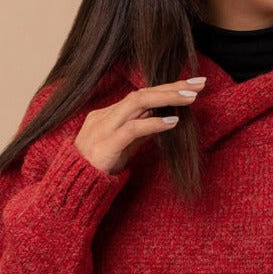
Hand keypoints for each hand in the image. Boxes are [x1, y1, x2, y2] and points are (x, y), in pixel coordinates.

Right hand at [73, 75, 205, 174]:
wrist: (73, 189)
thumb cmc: (100, 169)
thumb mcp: (125, 147)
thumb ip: (141, 131)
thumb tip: (166, 117)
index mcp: (107, 114)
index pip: (141, 95)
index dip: (167, 88)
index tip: (192, 84)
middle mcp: (104, 117)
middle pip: (141, 93)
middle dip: (171, 87)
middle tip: (198, 84)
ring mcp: (103, 129)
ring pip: (136, 103)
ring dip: (166, 98)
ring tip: (191, 98)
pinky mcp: (105, 146)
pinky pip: (132, 129)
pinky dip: (153, 123)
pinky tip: (172, 122)